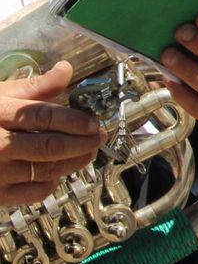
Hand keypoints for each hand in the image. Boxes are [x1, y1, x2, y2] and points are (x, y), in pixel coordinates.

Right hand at [0, 62, 102, 205]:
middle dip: (83, 142)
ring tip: (88, 152)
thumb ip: (34, 86)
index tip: (94, 122)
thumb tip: (66, 70)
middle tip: (99, 136)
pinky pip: (33, 193)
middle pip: (50, 147)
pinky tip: (57, 172)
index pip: (42, 117)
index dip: (74, 120)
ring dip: (74, 162)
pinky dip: (51, 183)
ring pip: (46, 170)